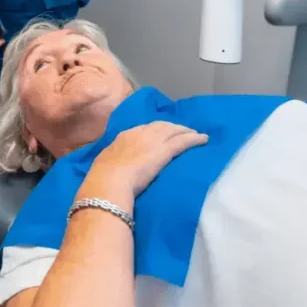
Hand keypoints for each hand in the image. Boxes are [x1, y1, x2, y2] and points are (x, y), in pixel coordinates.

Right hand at [85, 123, 207, 201]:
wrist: (110, 180)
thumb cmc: (103, 177)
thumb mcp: (105, 162)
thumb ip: (112, 159)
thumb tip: (112, 165)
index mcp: (124, 136)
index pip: (143, 129)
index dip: (154, 130)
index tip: (161, 133)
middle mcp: (140, 134)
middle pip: (161, 126)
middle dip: (172, 127)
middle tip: (181, 131)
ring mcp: (153, 141)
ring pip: (174, 130)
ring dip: (185, 131)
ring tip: (194, 134)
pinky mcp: (165, 151)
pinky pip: (184, 141)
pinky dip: (195, 139)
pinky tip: (204, 140)